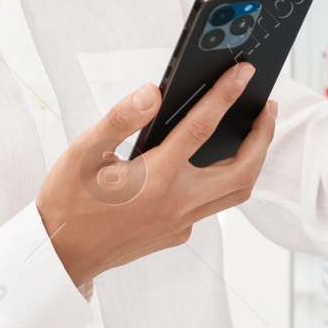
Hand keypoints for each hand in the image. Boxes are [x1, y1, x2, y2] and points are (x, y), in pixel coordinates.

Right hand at [34, 61, 275, 289]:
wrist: (60, 255)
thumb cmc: (67, 201)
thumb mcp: (83, 152)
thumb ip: (120, 119)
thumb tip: (152, 92)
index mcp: (154, 179)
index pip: (201, 129)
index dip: (225, 96)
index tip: (244, 72)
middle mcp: (175, 204)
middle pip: (242, 170)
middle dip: (263, 136)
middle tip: (268, 106)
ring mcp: (180, 223)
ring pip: (235, 192)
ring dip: (252, 160)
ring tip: (256, 130)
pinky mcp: (177, 234)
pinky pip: (211, 205)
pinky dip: (222, 179)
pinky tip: (213, 160)